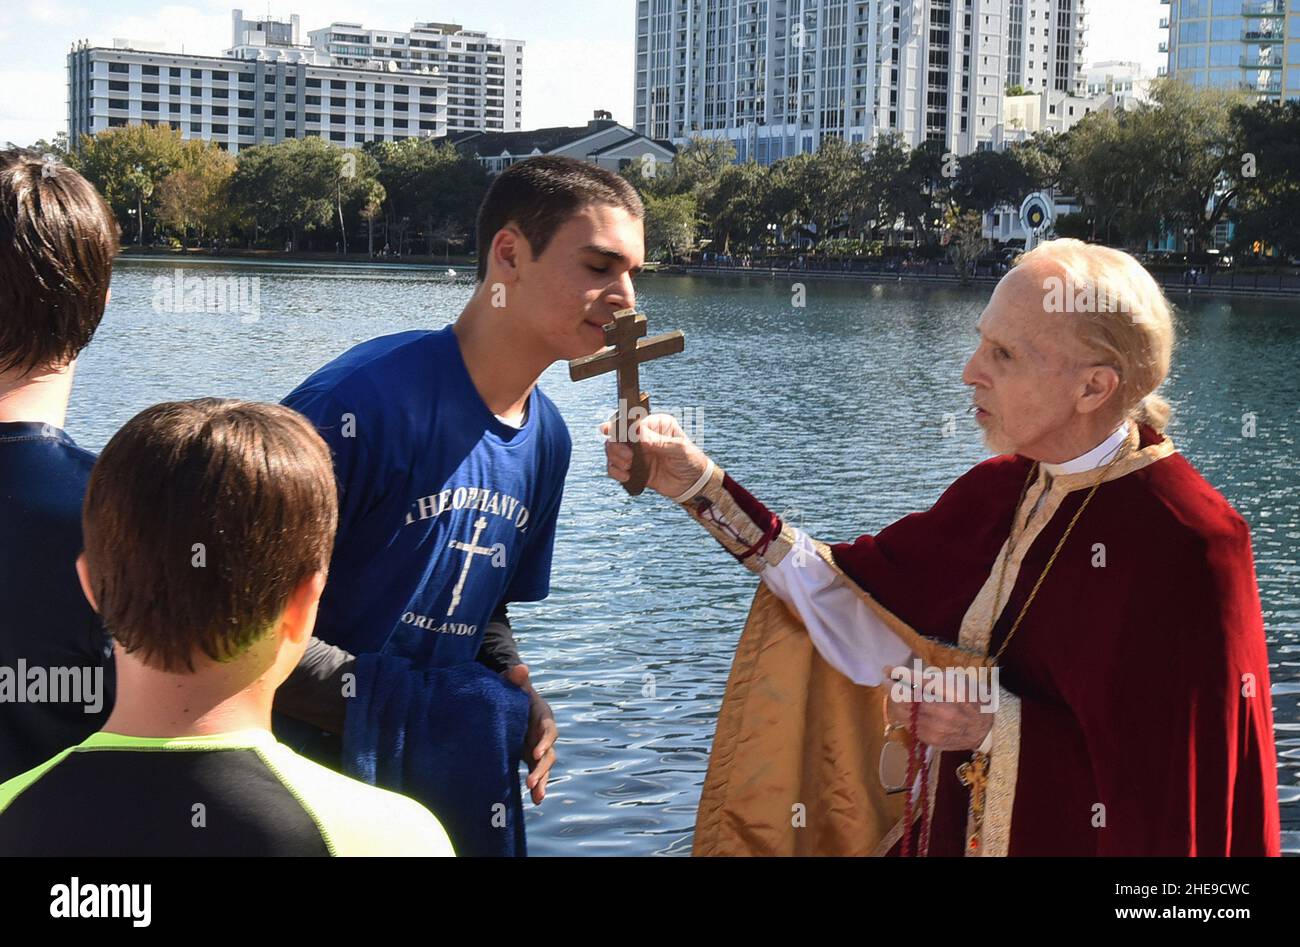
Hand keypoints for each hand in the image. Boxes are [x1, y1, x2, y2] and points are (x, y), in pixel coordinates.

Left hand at [506, 664, 556, 804]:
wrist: (504, 698)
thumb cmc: (509, 688)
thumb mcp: (510, 681)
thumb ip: (515, 677)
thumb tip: (522, 668)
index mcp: (542, 714)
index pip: (548, 729)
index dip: (544, 741)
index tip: (535, 754)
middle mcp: (544, 732)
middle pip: (549, 752)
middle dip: (542, 768)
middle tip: (532, 781)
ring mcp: (538, 745)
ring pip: (545, 766)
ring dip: (542, 781)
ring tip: (537, 796)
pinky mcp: (530, 756)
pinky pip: (537, 772)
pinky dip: (537, 785)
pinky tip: (534, 800)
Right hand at [601, 412, 709, 499]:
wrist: (693, 483)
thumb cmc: (691, 460)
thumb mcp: (678, 448)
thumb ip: (658, 441)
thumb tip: (637, 432)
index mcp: (654, 425)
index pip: (630, 421)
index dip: (618, 426)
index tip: (611, 432)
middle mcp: (642, 437)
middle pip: (616, 436)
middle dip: (616, 446)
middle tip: (629, 457)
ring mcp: (636, 453)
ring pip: (612, 451)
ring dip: (615, 459)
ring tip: (629, 466)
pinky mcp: (633, 468)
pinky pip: (615, 468)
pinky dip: (616, 472)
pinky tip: (626, 476)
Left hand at [883, 663, 994, 751]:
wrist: (985, 729)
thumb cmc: (972, 698)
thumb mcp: (957, 679)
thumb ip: (932, 677)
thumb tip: (905, 674)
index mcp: (951, 692)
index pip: (915, 681)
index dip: (897, 674)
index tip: (887, 669)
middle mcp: (943, 711)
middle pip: (904, 698)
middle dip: (890, 687)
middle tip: (886, 680)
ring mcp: (936, 729)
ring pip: (903, 714)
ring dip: (895, 702)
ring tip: (894, 694)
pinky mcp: (932, 741)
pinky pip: (909, 726)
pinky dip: (904, 715)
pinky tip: (905, 709)